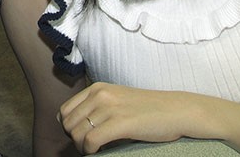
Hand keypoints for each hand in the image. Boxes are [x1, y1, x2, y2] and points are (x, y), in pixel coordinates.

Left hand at [58, 83, 189, 153]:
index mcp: (97, 88)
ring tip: (94, 151)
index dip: (68, 128)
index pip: (64, 110)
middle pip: (68, 124)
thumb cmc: (147, 110)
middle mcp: (100, 94)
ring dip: (82, 148)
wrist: (175, 110)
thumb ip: (94, 106)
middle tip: (88, 148)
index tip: (80, 137)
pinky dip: (90, 151)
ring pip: (77, 134)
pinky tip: (99, 152)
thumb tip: (67, 123)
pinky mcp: (121, 122)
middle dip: (74, 140)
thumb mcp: (116, 100)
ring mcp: (110, 107)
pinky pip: (91, 141)